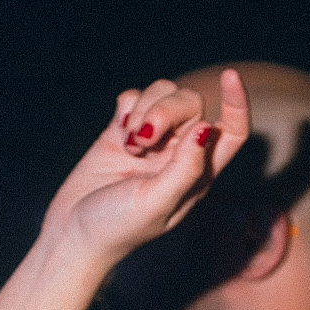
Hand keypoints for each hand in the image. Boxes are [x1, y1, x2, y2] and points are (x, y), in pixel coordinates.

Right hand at [39, 68, 249, 269]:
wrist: (72, 232)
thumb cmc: (117, 228)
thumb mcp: (157, 203)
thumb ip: (186, 168)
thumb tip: (207, 128)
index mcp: (197, 175)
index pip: (232, 133)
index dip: (237, 103)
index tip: (229, 77)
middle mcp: (179, 154)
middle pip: (192, 104)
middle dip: (167, 110)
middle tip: (144, 138)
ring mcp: (152, 140)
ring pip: (164, 93)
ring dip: (145, 110)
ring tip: (130, 143)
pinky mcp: (123, 130)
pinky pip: (135, 97)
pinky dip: (127, 107)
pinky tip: (118, 133)